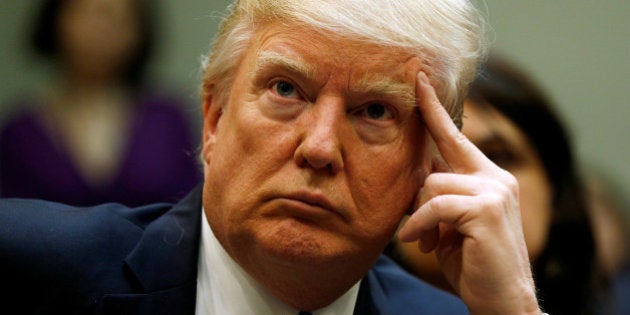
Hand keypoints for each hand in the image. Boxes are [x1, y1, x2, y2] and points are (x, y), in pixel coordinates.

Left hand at [397, 72, 541, 313]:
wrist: (501, 300)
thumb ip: (441, 195)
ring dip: (420, 217)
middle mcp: (497, 178)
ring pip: (432, 183)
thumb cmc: (473, 263)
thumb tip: (419, 174)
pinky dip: (420, 225)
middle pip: (442, 155)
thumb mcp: (452, 224)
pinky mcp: (486, 209)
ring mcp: (495, 191)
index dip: (435, 110)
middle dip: (422, 165)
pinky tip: (421, 244)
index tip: (419, 81)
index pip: (457, 137)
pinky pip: (434, 205)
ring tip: (427, 242)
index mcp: (490, 179)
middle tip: (419, 189)